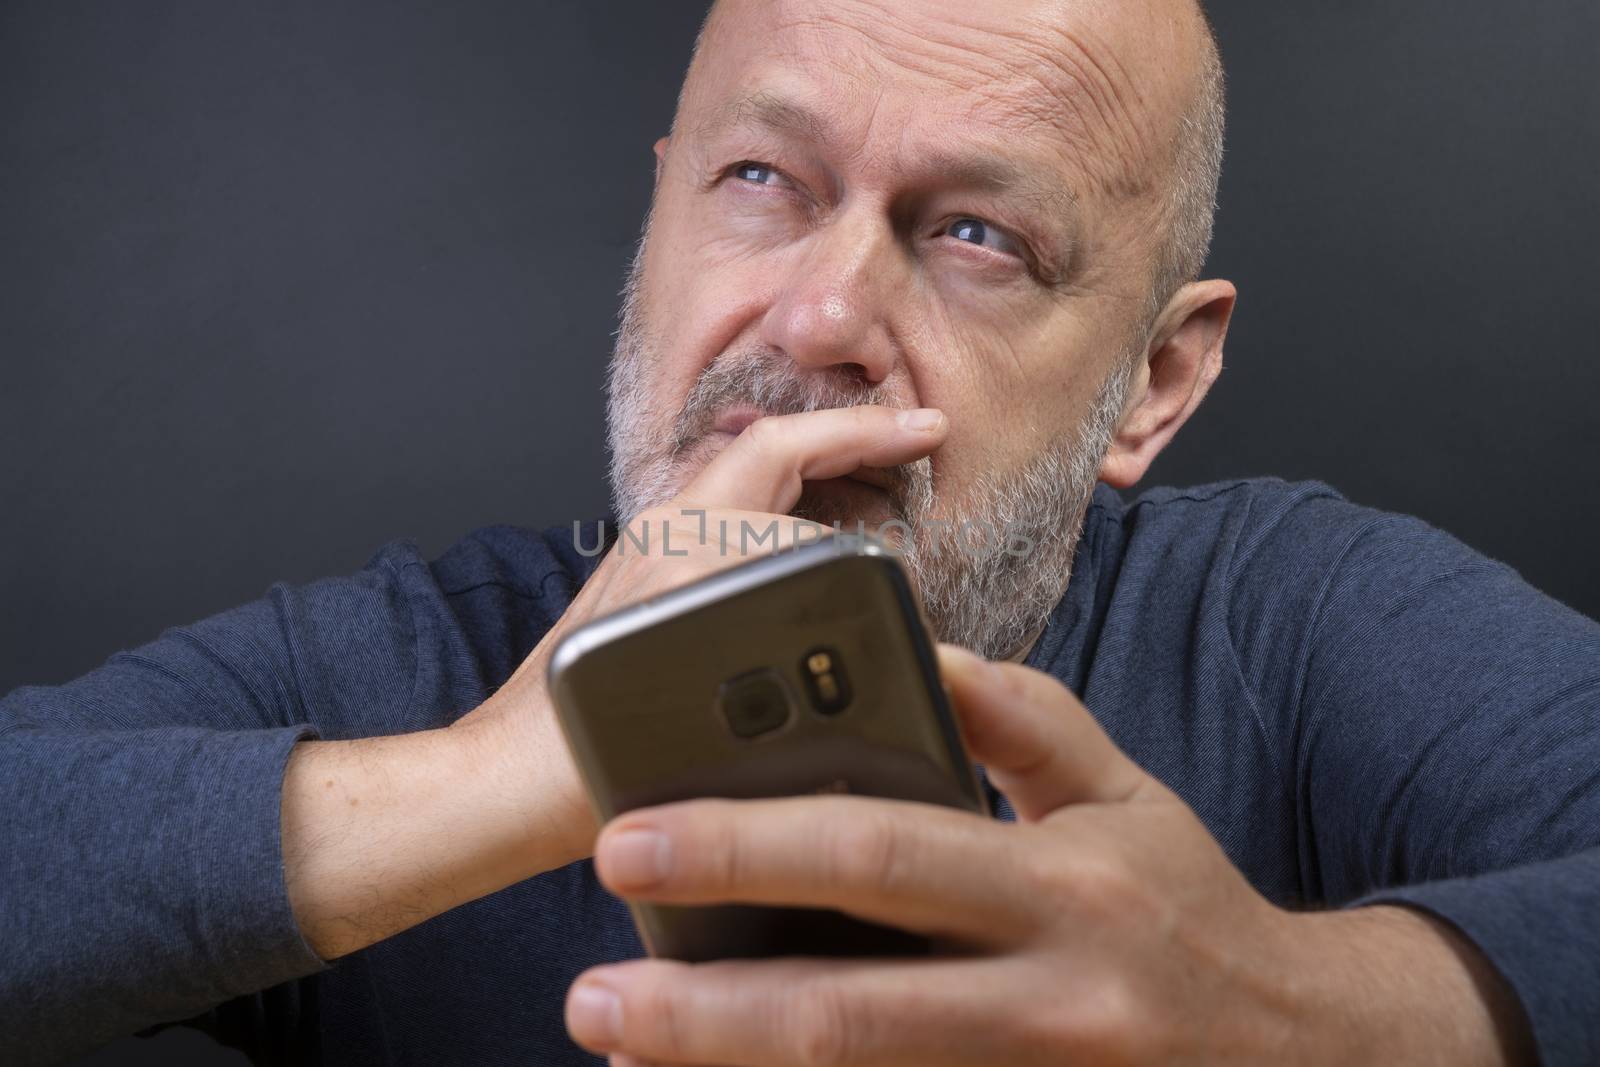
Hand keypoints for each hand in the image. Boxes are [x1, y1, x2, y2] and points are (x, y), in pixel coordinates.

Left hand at [451, 405, 949, 869]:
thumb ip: (786, 681)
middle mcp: (662, 534)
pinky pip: (728, 510)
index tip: (926, 436)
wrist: (502, 784)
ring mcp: (647, 549)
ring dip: (816, 459)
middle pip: (770, 451)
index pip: (793, 479)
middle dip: (850, 433)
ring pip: (746, 475)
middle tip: (921, 429)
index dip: (867, 453)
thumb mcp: (702, 731)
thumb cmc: (578, 767)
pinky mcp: (640, 577)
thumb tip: (871, 651)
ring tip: (883, 464)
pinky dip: (785, 499)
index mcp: (680, 552)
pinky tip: (825, 524)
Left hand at [563, 645, 1531, 1065]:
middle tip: (589, 994)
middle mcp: (1044, 995)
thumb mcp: (1122, 792)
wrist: (1298, 1048)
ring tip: (622, 1046)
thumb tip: (915, 650)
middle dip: (707, 1005)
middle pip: (853, 1005)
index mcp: (1057, 883)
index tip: (634, 835)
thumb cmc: (1184, 901)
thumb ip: (1018, 718)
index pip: (881, 853)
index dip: (750, 844)